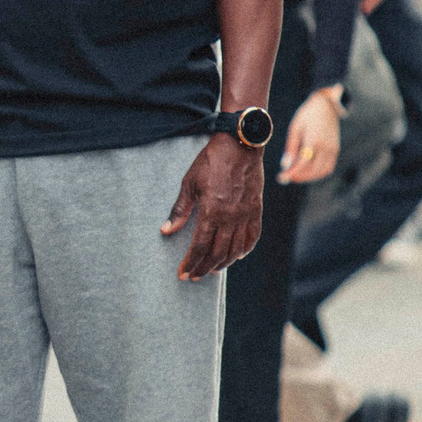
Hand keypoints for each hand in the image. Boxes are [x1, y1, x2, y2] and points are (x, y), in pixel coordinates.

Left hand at [162, 133, 264, 280]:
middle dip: (204, 267)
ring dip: (223, 263)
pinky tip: (238, 255)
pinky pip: (253, 236)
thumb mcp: (189, 183)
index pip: (200, 247)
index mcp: (212, 212)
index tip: (183, 273)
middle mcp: (231, 218)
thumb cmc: (211, 161)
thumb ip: (179, 210)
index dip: (191, 263)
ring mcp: (246, 215)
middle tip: (194, 276)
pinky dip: (245, 249)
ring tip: (212, 270)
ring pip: (236, 249)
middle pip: (218, 253)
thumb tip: (166, 230)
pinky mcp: (256, 210)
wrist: (240, 145)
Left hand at [279, 89, 341, 184]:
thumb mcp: (295, 128)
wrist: (326, 105)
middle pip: (313, 170)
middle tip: (286, 177)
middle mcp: (326, 147)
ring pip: (322, 171)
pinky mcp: (336, 150)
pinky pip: (328, 167)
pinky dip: (318, 173)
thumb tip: (285, 165)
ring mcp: (333, 149)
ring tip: (295, 175)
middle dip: (299, 177)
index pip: (303, 163)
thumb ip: (290, 148)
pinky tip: (307, 171)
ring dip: (309, 177)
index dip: (292, 173)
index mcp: (314, 140)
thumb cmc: (307, 115)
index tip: (281, 177)